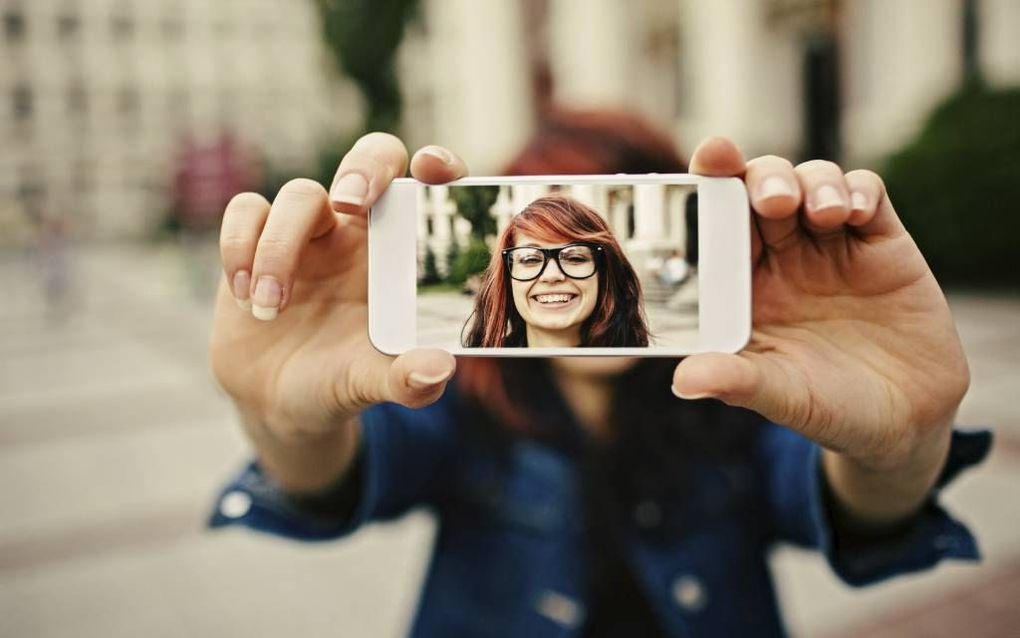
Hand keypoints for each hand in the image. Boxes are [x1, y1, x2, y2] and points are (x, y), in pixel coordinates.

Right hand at [210, 133, 467, 443]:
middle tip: (348, 202)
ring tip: (271, 307)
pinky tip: (247, 297)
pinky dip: (240, 246)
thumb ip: (407, 380)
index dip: (438, 165)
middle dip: (363, 166)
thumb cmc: (339, 382)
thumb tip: (438, 371)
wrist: (278, 402)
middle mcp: (358, 232)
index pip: (430, 190)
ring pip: (299, 194)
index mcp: (401, 254)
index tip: (431, 169)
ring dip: (280, 248)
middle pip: (371, 157)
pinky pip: (247, 211)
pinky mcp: (255, 241)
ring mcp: (307, 232)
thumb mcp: (373, 384)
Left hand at [672, 138, 968, 481]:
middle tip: (771, 198)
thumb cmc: (826, 406)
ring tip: (823, 214)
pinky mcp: (882, 242)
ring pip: (812, 180)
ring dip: (812, 182)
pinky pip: (868, 193)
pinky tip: (856, 212)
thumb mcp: (780, 396)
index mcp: (743, 282)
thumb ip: (736, 382)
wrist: (902, 420)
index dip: (709, 186)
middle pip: (760, 187)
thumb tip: (683, 381)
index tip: (705, 162)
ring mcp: (832, 244)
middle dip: (761, 177)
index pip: (717, 221)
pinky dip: (859, 190)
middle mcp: (782, 255)